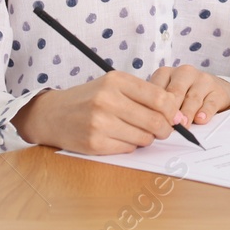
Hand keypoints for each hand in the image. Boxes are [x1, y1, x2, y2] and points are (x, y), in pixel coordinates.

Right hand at [10, 70, 188, 154]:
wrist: (53, 114)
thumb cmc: (89, 98)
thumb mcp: (114, 85)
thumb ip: (144, 94)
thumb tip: (176, 113)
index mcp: (116, 81)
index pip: (160, 98)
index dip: (173, 111)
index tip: (175, 116)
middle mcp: (108, 100)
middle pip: (155, 120)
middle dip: (165, 129)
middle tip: (163, 130)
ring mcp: (100, 123)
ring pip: (144, 137)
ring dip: (147, 138)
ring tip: (137, 131)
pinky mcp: (95, 143)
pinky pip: (128, 148)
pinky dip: (131, 145)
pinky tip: (121, 137)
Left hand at [149, 64, 229, 124]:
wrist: (214, 88)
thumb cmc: (183, 94)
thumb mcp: (167, 95)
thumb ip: (158, 106)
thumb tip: (151, 125)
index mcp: (166, 73)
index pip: (157, 89)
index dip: (154, 107)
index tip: (152, 122)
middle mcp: (184, 73)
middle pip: (175, 92)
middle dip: (171, 110)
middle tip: (167, 126)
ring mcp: (203, 80)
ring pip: (193, 98)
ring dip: (187, 113)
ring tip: (183, 126)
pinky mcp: (218, 91)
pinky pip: (211, 102)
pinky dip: (205, 112)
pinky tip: (200, 119)